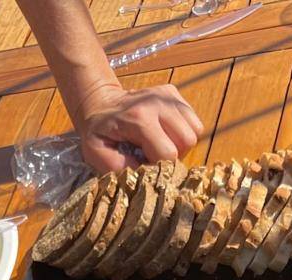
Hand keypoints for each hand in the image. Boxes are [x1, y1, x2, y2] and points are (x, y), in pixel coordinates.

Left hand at [76, 82, 202, 170]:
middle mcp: (158, 103)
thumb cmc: (97, 131)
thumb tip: (144, 174)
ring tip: (160, 144)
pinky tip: (164, 133)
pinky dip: (183, 131)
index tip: (145, 165)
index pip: (169, 153)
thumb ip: (118, 167)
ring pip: (195, 130)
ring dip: (181, 144)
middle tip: (155, 155)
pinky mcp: (173, 93)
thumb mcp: (96, 153)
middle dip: (174, 155)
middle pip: (187, 141)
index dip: (159, 166)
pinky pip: (193, 120)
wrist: (98, 101)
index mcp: (140, 118)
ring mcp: (168, 96)